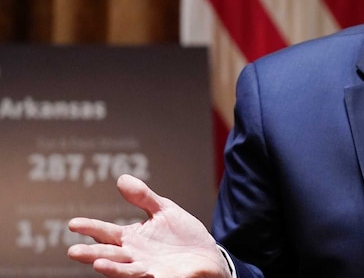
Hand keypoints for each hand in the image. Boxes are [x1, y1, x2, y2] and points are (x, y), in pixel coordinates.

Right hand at [67, 174, 230, 277]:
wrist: (208, 255)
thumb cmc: (182, 235)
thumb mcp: (164, 211)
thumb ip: (143, 198)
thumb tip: (122, 179)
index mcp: (132, 238)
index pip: (106, 233)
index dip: (90, 228)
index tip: (73, 223)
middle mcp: (135, 256)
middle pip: (109, 254)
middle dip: (91, 254)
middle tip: (73, 252)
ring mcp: (148, 268)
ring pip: (125, 269)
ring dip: (111, 268)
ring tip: (96, 264)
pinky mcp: (163, 277)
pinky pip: (148, 277)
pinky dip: (139, 274)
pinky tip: (137, 271)